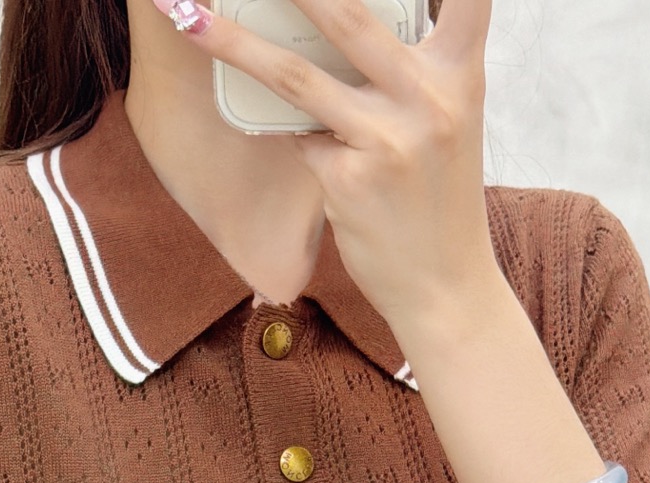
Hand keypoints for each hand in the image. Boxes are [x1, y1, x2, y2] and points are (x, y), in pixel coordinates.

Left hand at [156, 0, 498, 331]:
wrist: (444, 288)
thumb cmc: (438, 201)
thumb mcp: (447, 123)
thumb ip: (412, 72)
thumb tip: (337, 24)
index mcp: (460, 75)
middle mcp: (428, 99)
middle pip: (348, 15)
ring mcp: (385, 139)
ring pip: (295, 75)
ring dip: (234, 42)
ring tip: (188, 15)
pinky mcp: (347, 180)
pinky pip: (297, 137)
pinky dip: (287, 134)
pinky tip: (296, 141)